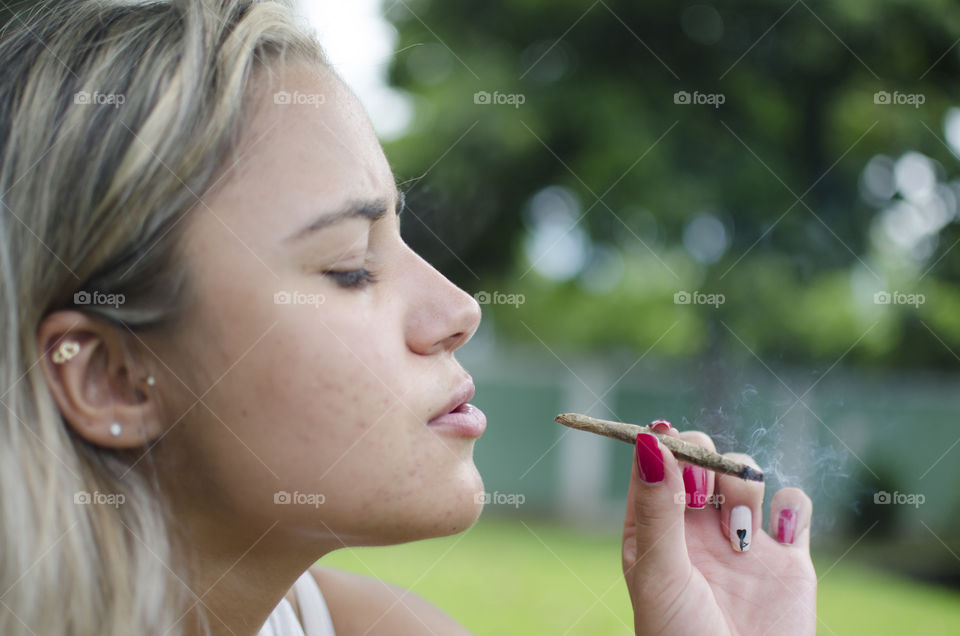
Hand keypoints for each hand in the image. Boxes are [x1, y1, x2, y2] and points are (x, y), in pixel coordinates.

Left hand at [621, 421, 815, 634]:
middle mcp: (696, 527)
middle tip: (705, 492)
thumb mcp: (659, 572)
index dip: (665, 445)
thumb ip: (657, 507)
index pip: (656, 462)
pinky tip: (779, 533)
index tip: (672, 443)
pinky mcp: (787, 557)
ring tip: (738, 535)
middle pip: (703, 459)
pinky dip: (792, 505)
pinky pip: (794, 505)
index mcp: (654, 527)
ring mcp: (741, 538)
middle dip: (708, 460)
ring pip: (746, 474)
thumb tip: (647, 437)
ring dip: (744, 487)